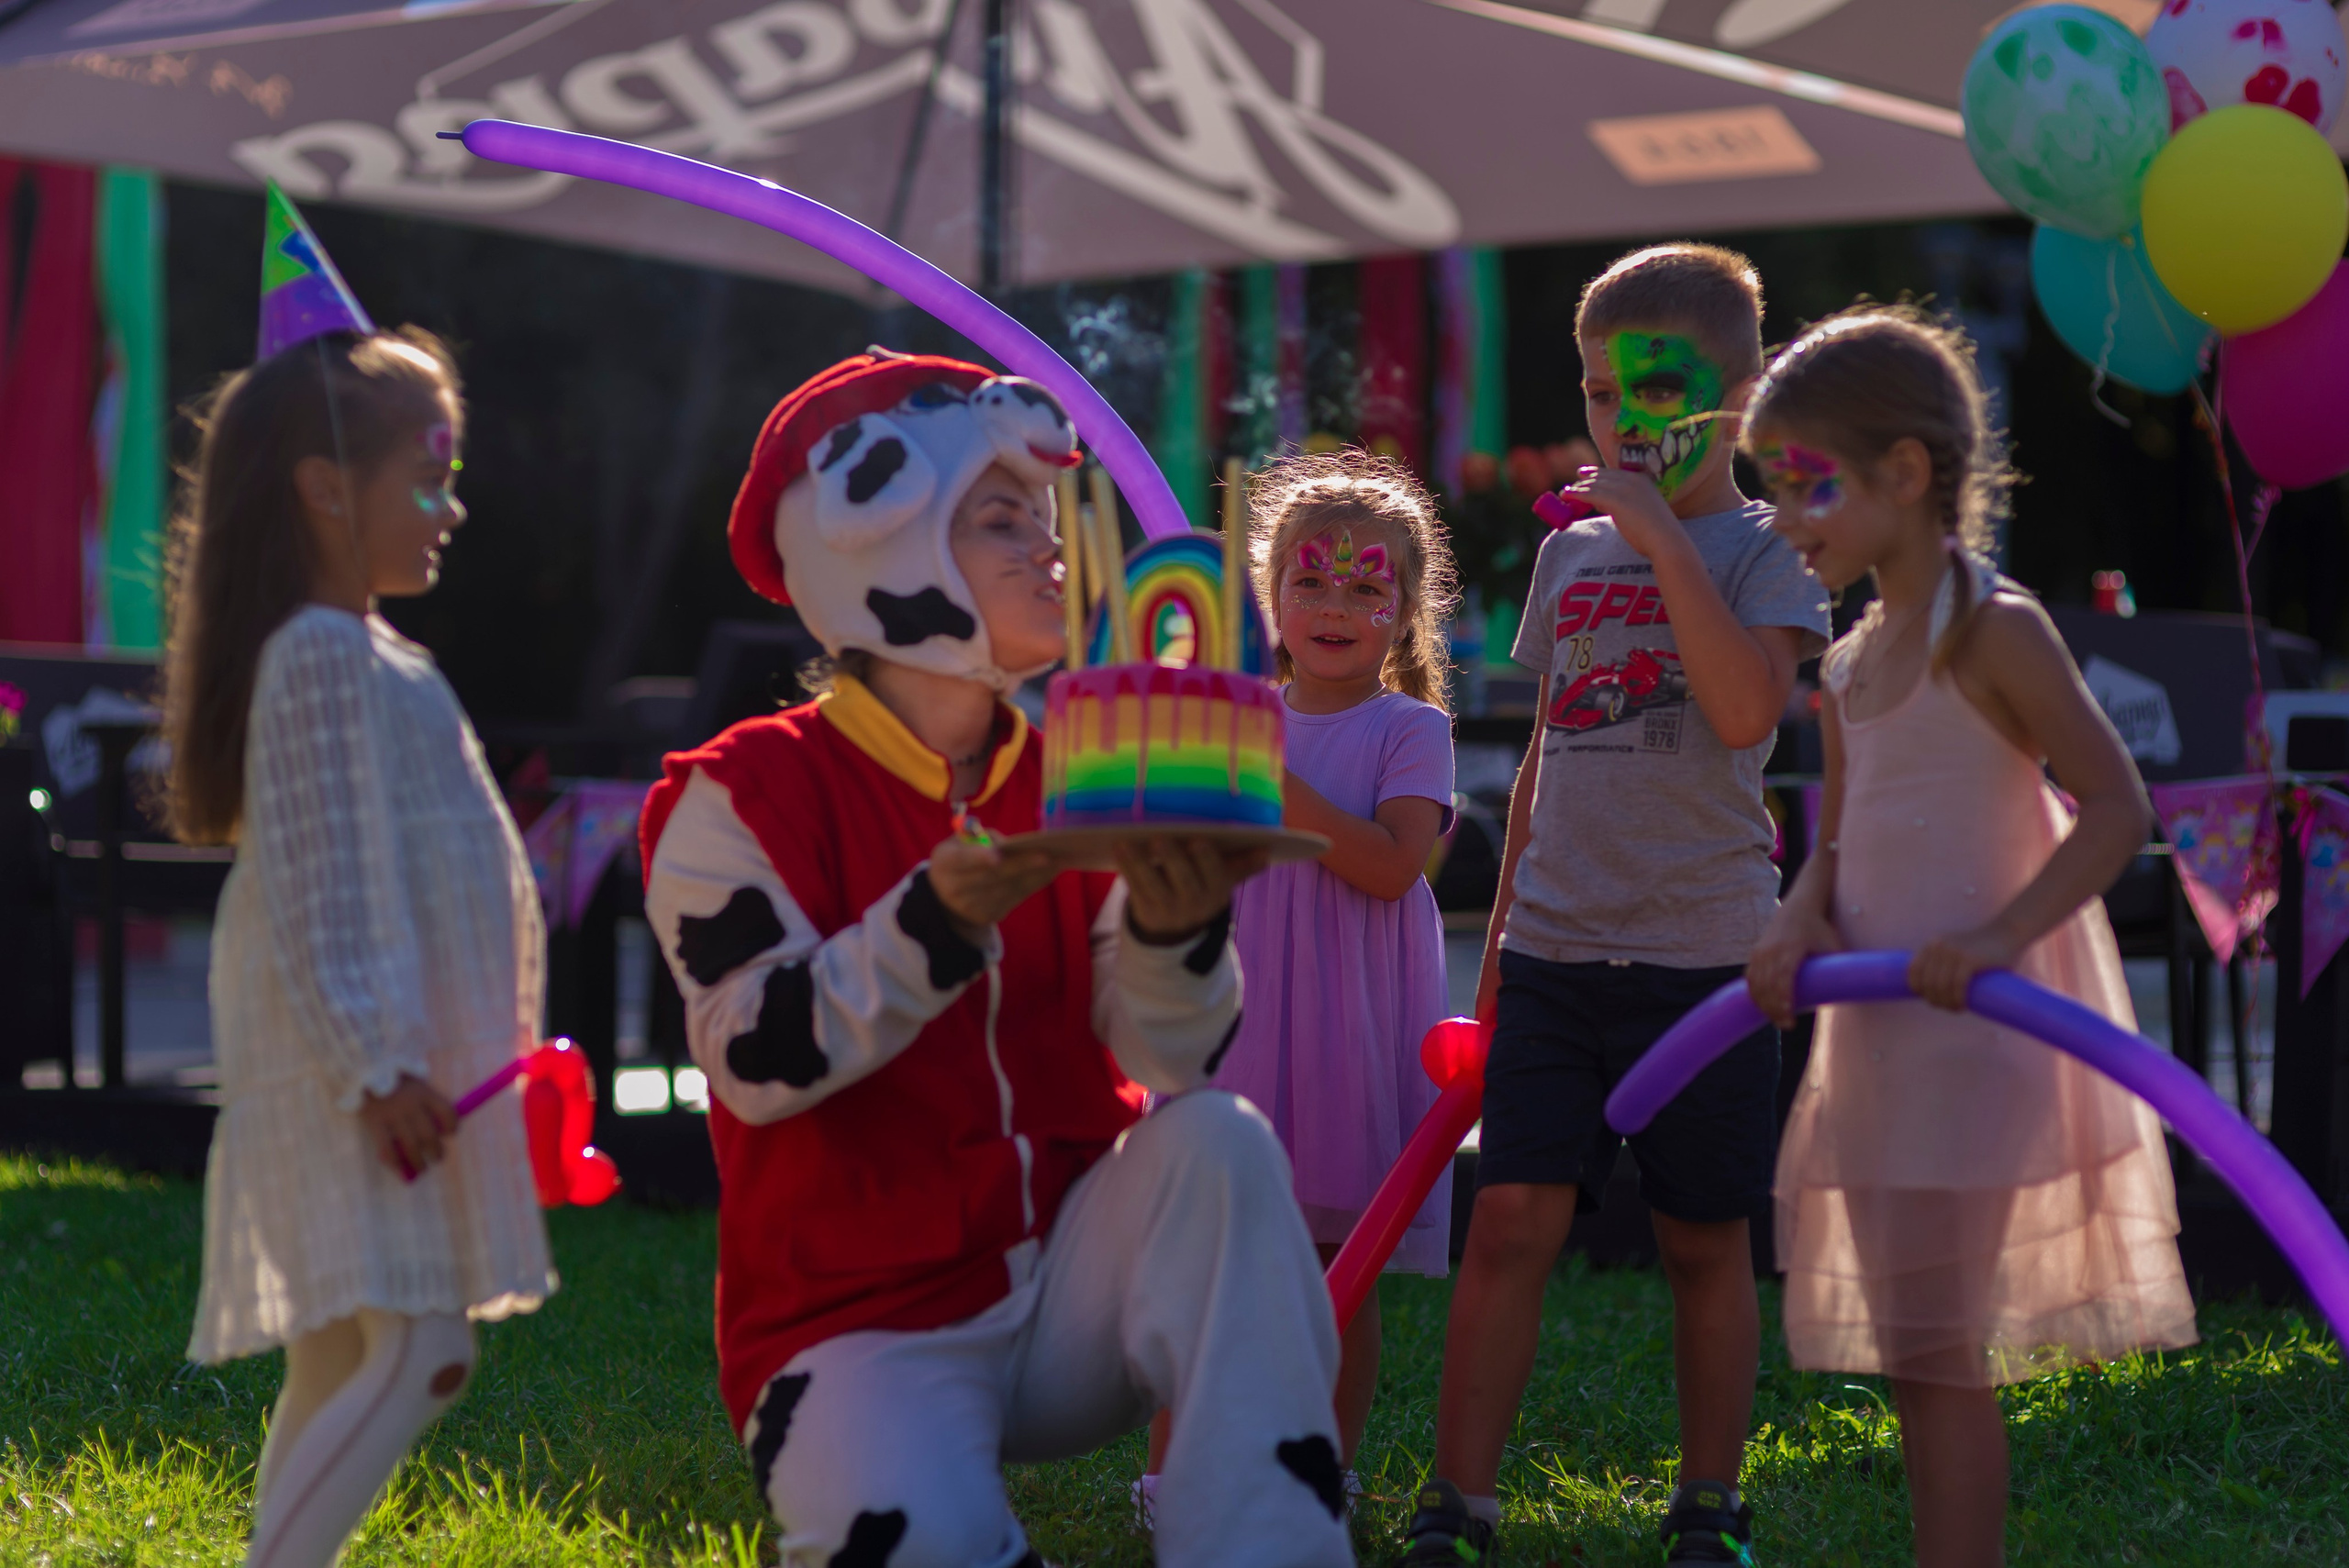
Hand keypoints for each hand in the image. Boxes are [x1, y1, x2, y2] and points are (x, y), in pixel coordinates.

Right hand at [358, 1073, 456, 1176]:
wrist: (363, 1071)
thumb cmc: (392, 1079)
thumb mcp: (414, 1082)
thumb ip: (426, 1101)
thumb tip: (439, 1128)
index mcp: (424, 1092)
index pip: (447, 1112)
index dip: (452, 1125)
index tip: (450, 1133)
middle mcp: (411, 1104)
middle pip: (430, 1133)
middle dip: (437, 1150)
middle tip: (438, 1157)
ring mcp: (393, 1114)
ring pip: (411, 1145)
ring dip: (419, 1161)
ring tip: (422, 1168)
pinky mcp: (375, 1123)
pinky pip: (387, 1148)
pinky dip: (395, 1162)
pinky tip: (400, 1168)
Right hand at [928, 836, 1058, 933]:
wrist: (946, 896)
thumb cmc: (959, 858)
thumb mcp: (960, 842)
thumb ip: (982, 838)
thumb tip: (1011, 846)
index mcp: (944, 863)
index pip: (962, 860)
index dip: (978, 858)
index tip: (996, 856)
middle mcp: (954, 888)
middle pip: (991, 876)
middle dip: (1020, 866)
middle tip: (1046, 856)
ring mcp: (971, 907)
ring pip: (1008, 889)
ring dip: (1034, 876)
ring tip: (1057, 862)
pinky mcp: (988, 916)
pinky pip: (1015, 898)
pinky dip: (1033, 885)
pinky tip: (1049, 873)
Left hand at [1114, 835, 1267, 944]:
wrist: (1177, 932)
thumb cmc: (1201, 889)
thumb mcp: (1222, 881)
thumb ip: (1241, 864)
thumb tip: (1266, 851)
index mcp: (1217, 892)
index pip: (1215, 874)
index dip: (1206, 859)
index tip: (1197, 841)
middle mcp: (1195, 903)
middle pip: (1183, 879)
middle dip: (1172, 859)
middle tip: (1160, 839)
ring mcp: (1169, 910)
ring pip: (1153, 883)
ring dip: (1139, 862)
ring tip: (1127, 842)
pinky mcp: (1145, 912)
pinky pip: (1134, 887)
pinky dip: (1126, 867)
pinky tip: (1119, 848)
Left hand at [1565, 466, 1687, 561]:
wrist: (1666, 540)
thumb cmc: (1657, 533)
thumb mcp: (1643, 511)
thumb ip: (1628, 505)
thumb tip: (1610, 506)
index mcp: (1642, 480)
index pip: (1615, 473)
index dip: (1598, 473)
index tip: (1586, 474)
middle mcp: (1633, 480)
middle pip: (1603, 476)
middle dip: (1587, 478)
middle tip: (1574, 481)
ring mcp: (1625, 488)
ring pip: (1595, 484)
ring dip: (1578, 487)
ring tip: (1566, 492)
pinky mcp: (1616, 499)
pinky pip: (1590, 494)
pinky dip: (1576, 494)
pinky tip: (1566, 495)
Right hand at [1746, 907, 1840, 1029]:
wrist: (1798, 908)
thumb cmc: (1819, 929)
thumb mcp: (1832, 945)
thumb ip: (1838, 967)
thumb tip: (1849, 992)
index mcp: (1791, 948)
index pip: (1782, 978)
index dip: (1783, 999)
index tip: (1790, 1016)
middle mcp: (1771, 950)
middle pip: (1767, 985)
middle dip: (1774, 1008)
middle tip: (1787, 1024)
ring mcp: (1760, 952)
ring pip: (1756, 984)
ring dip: (1764, 1004)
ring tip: (1777, 1019)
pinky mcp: (1754, 954)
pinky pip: (1750, 979)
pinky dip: (1755, 994)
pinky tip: (1764, 1006)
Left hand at [1907, 925, 2020, 1012]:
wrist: (2008, 933)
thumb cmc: (1982, 948)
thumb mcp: (1955, 950)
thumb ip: (1942, 963)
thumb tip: (1929, 990)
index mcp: (1933, 944)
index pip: (1914, 972)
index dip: (1919, 990)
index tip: (1931, 998)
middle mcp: (1940, 946)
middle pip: (1927, 983)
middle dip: (1935, 1000)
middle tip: (1948, 1007)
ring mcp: (1954, 952)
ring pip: (1941, 987)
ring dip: (1947, 1003)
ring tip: (1957, 1009)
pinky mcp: (1970, 959)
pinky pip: (1957, 986)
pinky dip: (1958, 999)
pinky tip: (1963, 1005)